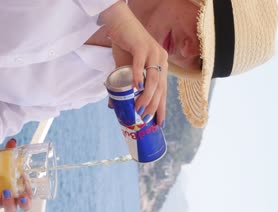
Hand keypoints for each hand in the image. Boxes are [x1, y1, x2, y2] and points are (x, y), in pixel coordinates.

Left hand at [0, 139, 31, 211]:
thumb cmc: (10, 168)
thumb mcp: (12, 162)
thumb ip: (11, 152)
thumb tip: (13, 141)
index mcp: (21, 193)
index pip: (26, 203)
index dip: (26, 203)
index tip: (24, 198)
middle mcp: (11, 200)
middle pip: (12, 209)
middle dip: (10, 204)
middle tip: (7, 193)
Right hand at [101, 1, 167, 125]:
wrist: (119, 23)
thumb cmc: (124, 46)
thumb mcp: (124, 68)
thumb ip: (122, 86)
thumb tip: (114, 106)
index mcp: (161, 65)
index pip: (163, 90)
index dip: (162, 107)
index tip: (159, 123)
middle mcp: (161, 59)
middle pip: (160, 87)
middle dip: (154, 105)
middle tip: (145, 118)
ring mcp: (153, 52)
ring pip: (153, 78)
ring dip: (146, 95)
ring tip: (139, 108)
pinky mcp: (142, 46)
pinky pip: (141, 64)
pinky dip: (138, 76)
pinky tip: (136, 88)